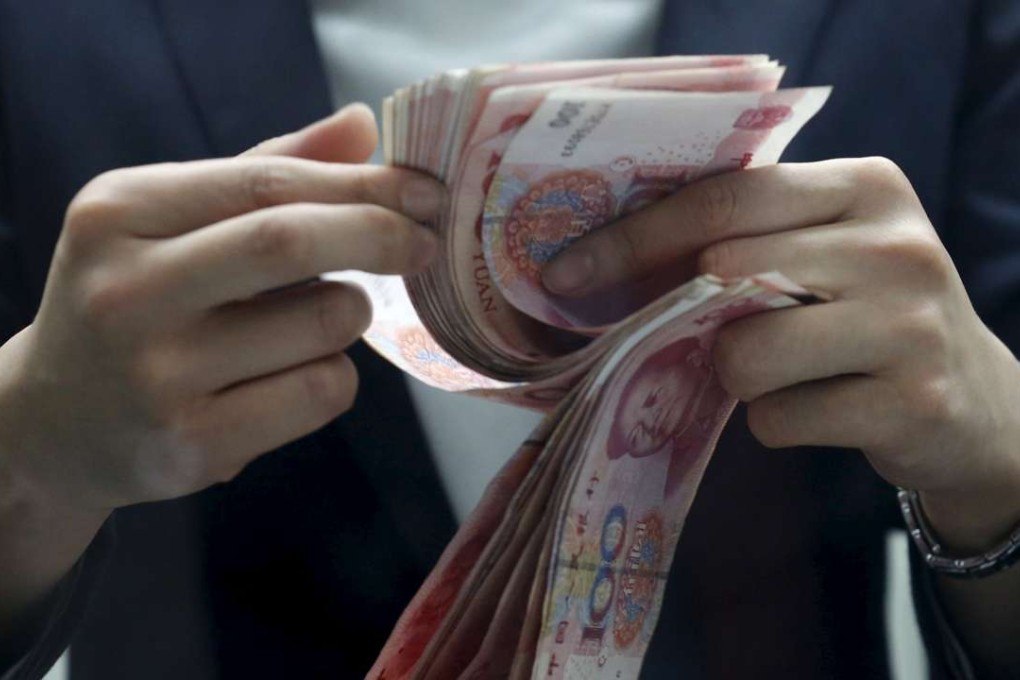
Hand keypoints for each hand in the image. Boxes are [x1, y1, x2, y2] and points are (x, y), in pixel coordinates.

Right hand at [0, 104, 445, 512]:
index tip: (424, 192)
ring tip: (316, 318)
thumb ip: (267, 170)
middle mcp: (126, 291)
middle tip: (425, 242)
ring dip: (351, 314)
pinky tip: (292, 374)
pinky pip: (321, 392)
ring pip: (324, 324)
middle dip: (380, 235)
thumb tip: (364, 126)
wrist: (56, 422)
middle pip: (290, 242)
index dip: (362, 184)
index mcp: (120, 212)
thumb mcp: (172, 220)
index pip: (268, 183)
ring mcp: (157, 377)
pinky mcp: (192, 446)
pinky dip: (335, 375)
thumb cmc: (135, 300)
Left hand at [544, 158, 1019, 549]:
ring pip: (744, 355)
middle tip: (693, 331)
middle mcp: (896, 244)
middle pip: (725, 273)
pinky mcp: (909, 402)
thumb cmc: (867, 314)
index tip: (564, 273)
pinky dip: (779, 421)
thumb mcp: (827, 251)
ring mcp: (909, 324)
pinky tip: (823, 408)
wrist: (970, 401)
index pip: (724, 200)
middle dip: (685, 314)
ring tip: (784, 371)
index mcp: (865, 186)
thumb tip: (608, 259)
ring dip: (739, 376)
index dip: (633, 237)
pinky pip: (779, 419)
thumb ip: (748, 237)